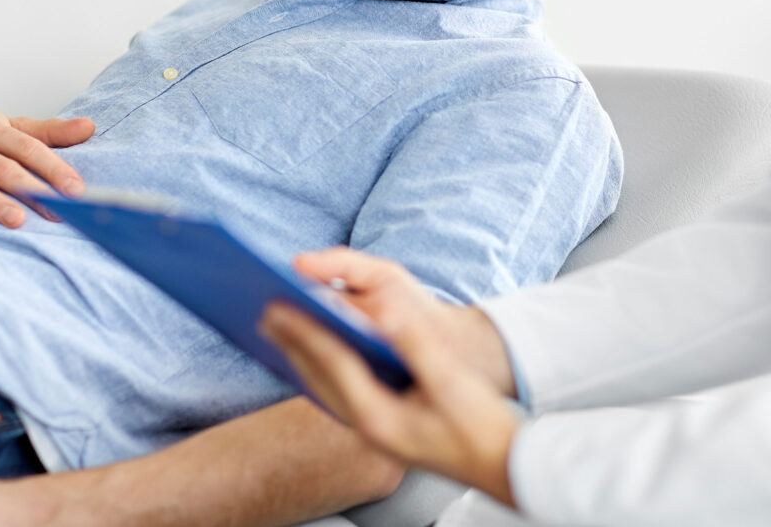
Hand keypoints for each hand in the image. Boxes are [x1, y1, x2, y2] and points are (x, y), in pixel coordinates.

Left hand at [260, 248, 518, 505]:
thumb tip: (384, 313)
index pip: (332, 364)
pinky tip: (315, 359)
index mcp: (380, 416)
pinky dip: (320, 372)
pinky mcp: (382, 431)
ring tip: (279, 332)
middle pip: (317, 378)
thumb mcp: (451, 381)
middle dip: (291, 343)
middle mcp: (369, 428)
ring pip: (324, 389)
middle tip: (263, 311)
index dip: (304, 330)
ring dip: (300, 358)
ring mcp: (374, 433)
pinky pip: (337, 396)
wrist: (507, 467)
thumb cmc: (483, 426)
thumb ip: (415, 345)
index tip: (279, 304)